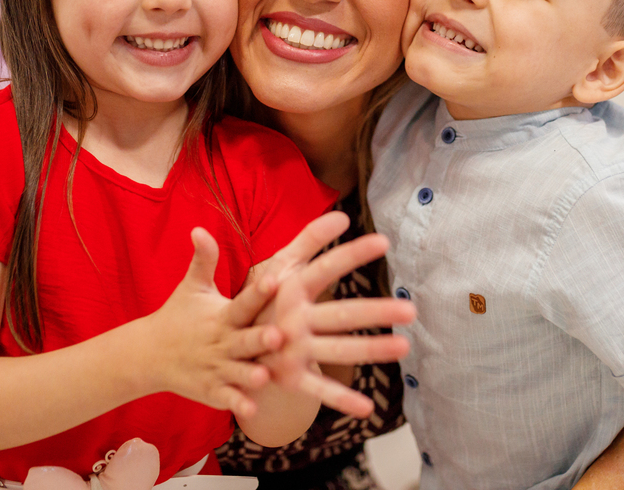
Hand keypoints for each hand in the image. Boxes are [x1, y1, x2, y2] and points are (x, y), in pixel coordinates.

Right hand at [144, 228, 284, 418]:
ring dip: (251, 375)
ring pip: (238, 373)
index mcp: (222, 316)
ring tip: (266, 375)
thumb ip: (203, 259)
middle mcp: (221, 342)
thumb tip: (200, 227)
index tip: (274, 280)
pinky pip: (227, 399)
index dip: (258, 293)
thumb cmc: (179, 316)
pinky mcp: (212, 391)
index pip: (242, 302)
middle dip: (260, 339)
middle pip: (244, 340)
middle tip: (279, 334)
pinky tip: (252, 410)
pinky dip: (238, 404)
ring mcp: (216, 369)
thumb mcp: (192, 287)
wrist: (149, 354)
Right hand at [248, 213, 416, 417]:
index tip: (383, 242)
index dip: (352, 254)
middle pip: (340, 314)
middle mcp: (291, 319)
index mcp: (288, 288)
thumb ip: (308, 239)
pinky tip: (368, 407)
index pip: (325, 267)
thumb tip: (342, 216)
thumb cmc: (258, 298)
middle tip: (410, 309)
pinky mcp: (288, 378)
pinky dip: (341, 400)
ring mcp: (291, 351)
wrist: (213, 344)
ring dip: (370, 351)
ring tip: (404, 346)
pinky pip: (318, 390)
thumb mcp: (276, 265)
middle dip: (375, 312)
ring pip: (337, 351)